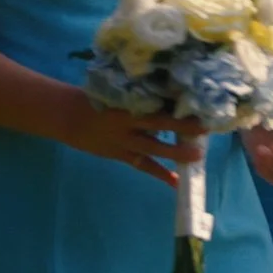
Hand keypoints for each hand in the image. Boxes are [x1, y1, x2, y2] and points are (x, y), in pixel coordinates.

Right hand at [59, 93, 204, 186]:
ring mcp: (124, 142)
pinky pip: (144, 166)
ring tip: (198, 156)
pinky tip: (177, 181)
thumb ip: (138, 95)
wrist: (67, 117)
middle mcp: (127, 123)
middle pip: (159, 124)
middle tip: (205, 127)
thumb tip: (168, 92)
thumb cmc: (94, 98)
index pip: (154, 102)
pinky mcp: (121, 155)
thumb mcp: (115, 91)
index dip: (174, 104)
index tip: (197, 101)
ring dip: (176, 153)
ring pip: (154, 149)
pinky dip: (160, 174)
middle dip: (182, 126)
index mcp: (125, 103)